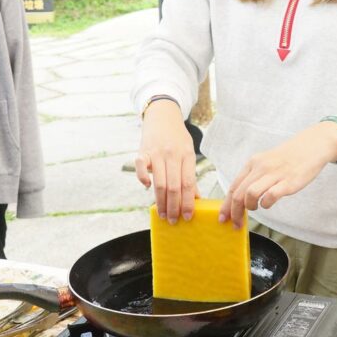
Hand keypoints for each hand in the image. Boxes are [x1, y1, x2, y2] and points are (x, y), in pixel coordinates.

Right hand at [134, 99, 196, 223]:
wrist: (163, 115)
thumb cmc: (178, 138)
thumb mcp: (188, 152)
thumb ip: (190, 174)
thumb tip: (196, 198)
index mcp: (187, 156)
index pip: (188, 184)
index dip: (188, 202)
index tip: (187, 217)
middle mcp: (172, 155)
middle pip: (174, 186)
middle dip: (174, 207)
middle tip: (173, 221)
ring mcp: (156, 153)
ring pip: (159, 182)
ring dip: (160, 201)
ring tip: (162, 214)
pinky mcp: (142, 151)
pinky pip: (140, 167)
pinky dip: (143, 179)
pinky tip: (147, 188)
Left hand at [222, 121, 336, 227]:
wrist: (311, 146)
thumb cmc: (287, 158)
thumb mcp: (265, 162)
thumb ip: (254, 177)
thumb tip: (241, 198)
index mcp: (253, 163)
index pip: (233, 186)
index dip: (226, 205)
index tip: (223, 218)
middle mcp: (260, 168)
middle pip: (238, 193)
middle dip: (234, 212)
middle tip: (236, 223)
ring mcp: (274, 174)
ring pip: (250, 194)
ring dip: (250, 206)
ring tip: (256, 208)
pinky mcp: (288, 182)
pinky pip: (270, 196)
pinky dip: (266, 204)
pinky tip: (269, 202)